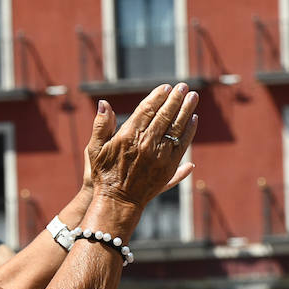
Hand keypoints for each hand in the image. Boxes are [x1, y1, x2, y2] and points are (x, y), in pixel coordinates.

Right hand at [89, 85, 199, 212]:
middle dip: (176, 99)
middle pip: (166, 115)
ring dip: (186, 111)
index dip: (158, 96)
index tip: (166, 87)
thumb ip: (101, 125)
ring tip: (193, 98)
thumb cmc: (104, 174)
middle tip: (184, 87)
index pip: (148, 109)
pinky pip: (182, 144)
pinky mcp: (169, 167)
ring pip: (177, 128)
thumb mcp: (96, 148)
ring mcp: (160, 156)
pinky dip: (189, 131)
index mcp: (129, 136)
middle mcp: (147, 143)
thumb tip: (104, 103)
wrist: (119, 201)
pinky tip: (193, 120)